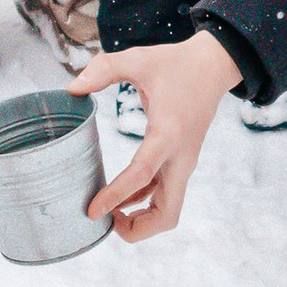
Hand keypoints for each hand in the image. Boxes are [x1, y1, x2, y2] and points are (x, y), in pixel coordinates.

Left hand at [74, 30, 240, 239]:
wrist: (213, 66)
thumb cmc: (176, 63)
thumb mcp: (138, 59)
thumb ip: (104, 69)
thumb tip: (72, 90)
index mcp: (168, 133)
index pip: (141, 175)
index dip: (116, 196)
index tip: (92, 211)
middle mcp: (181, 156)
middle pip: (167, 213)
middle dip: (137, 228)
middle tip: (103, 220)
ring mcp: (184, 163)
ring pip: (169, 210)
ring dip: (141, 220)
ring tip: (107, 213)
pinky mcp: (181, 162)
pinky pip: (165, 195)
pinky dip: (144, 203)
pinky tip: (120, 199)